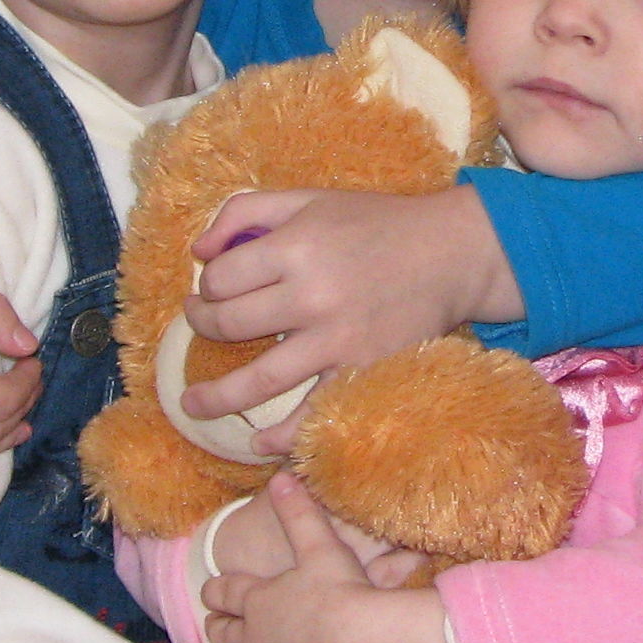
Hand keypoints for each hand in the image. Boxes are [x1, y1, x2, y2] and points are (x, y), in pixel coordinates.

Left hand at [182, 186, 522, 421]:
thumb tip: (198, 252)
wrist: (449, 254)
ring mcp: (337, 339)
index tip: (212, 289)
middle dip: (203, 328)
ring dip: (217, 398)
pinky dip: (282, 436)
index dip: (207, 285)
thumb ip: (245, 211)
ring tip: (193, 405)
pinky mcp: (361, 371)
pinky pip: (313, 414)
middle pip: (229, 325)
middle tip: (201, 327)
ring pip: (258, 381)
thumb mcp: (308, 199)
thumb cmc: (373, 223)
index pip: (222, 278)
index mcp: (296, 246)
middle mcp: (312, 294)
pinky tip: (257, 443)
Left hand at [203, 478, 466, 642]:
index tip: (214, 592)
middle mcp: (251, 640)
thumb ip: (299, 512)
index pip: (224, 592)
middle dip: (218, 629)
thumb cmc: (342, 593)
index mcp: (257, 599)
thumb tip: (281, 477)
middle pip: (221, 634)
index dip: (217, 591)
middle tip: (219, 627)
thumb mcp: (320, 545)